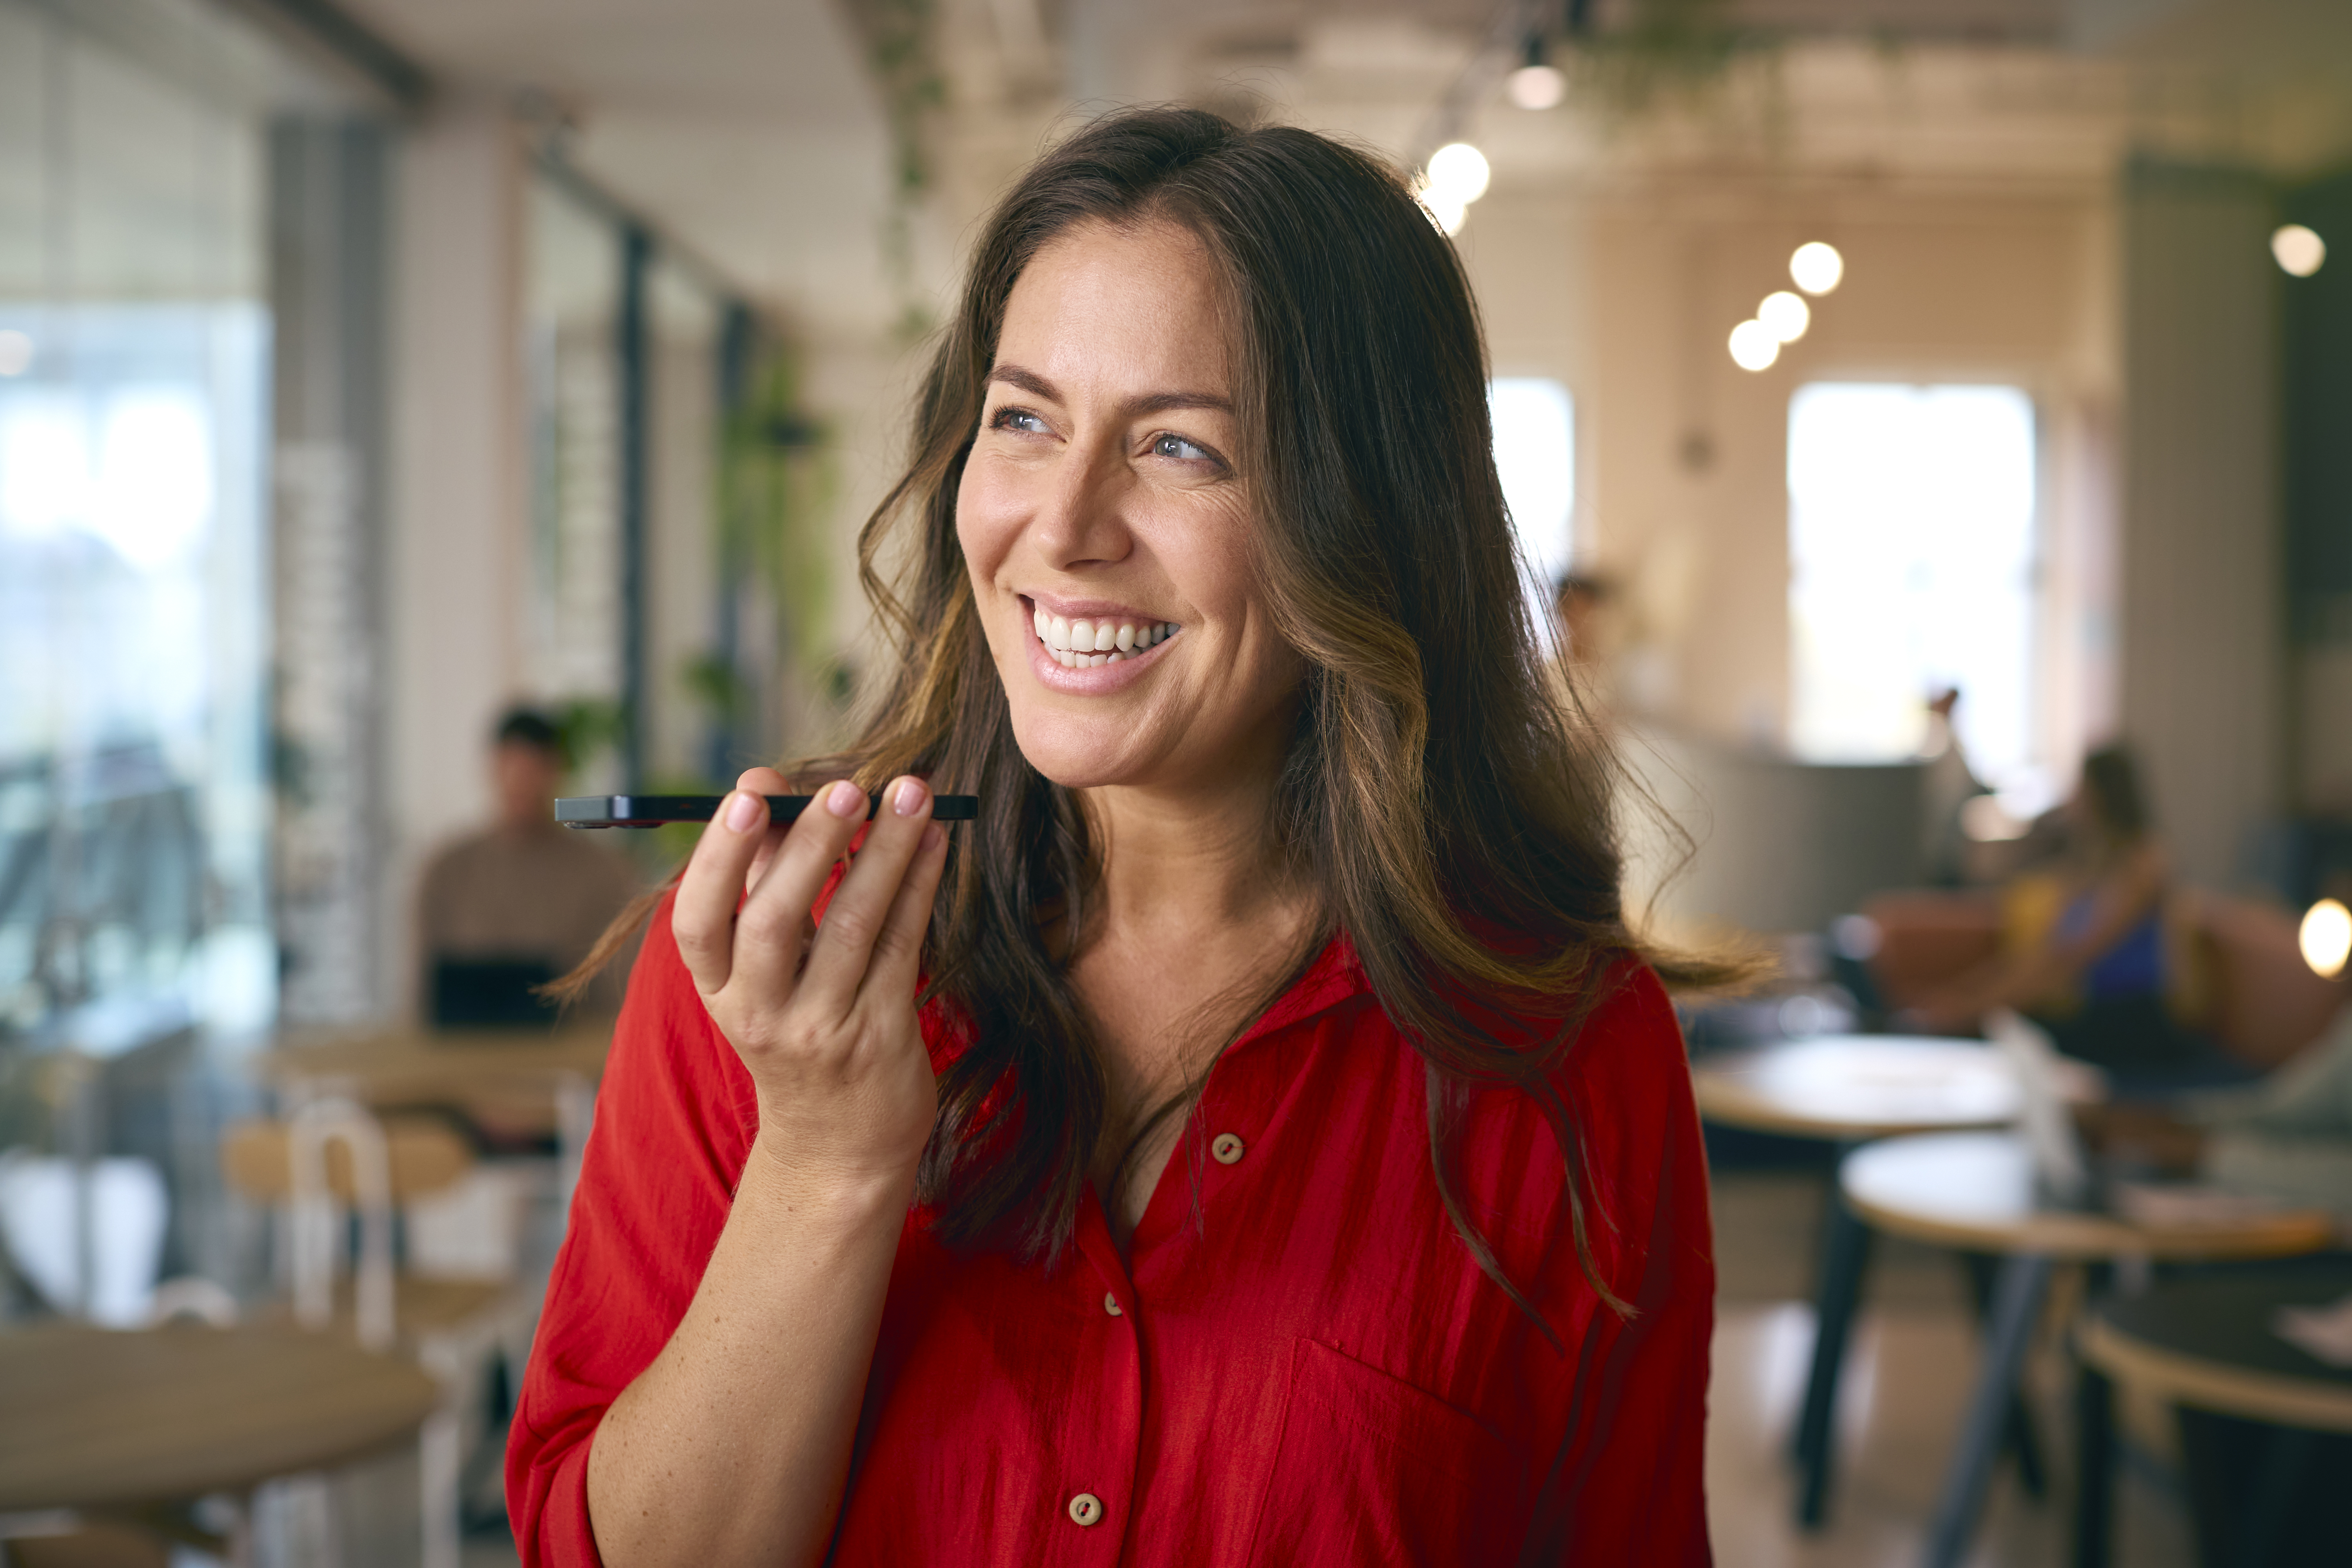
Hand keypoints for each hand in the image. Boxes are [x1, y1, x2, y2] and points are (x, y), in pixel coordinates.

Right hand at [672, 767, 949, 1190]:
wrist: (839, 1144)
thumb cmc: (799, 1028)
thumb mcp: (763, 972)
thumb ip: (762, 884)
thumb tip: (767, 789)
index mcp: (719, 990)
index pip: (696, 921)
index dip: (717, 857)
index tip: (746, 796)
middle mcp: (760, 1014)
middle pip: (772, 922)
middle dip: (810, 847)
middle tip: (845, 788)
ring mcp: (822, 1029)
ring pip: (852, 927)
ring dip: (884, 852)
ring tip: (911, 793)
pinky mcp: (882, 1035)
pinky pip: (902, 946)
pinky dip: (918, 886)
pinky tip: (934, 841)